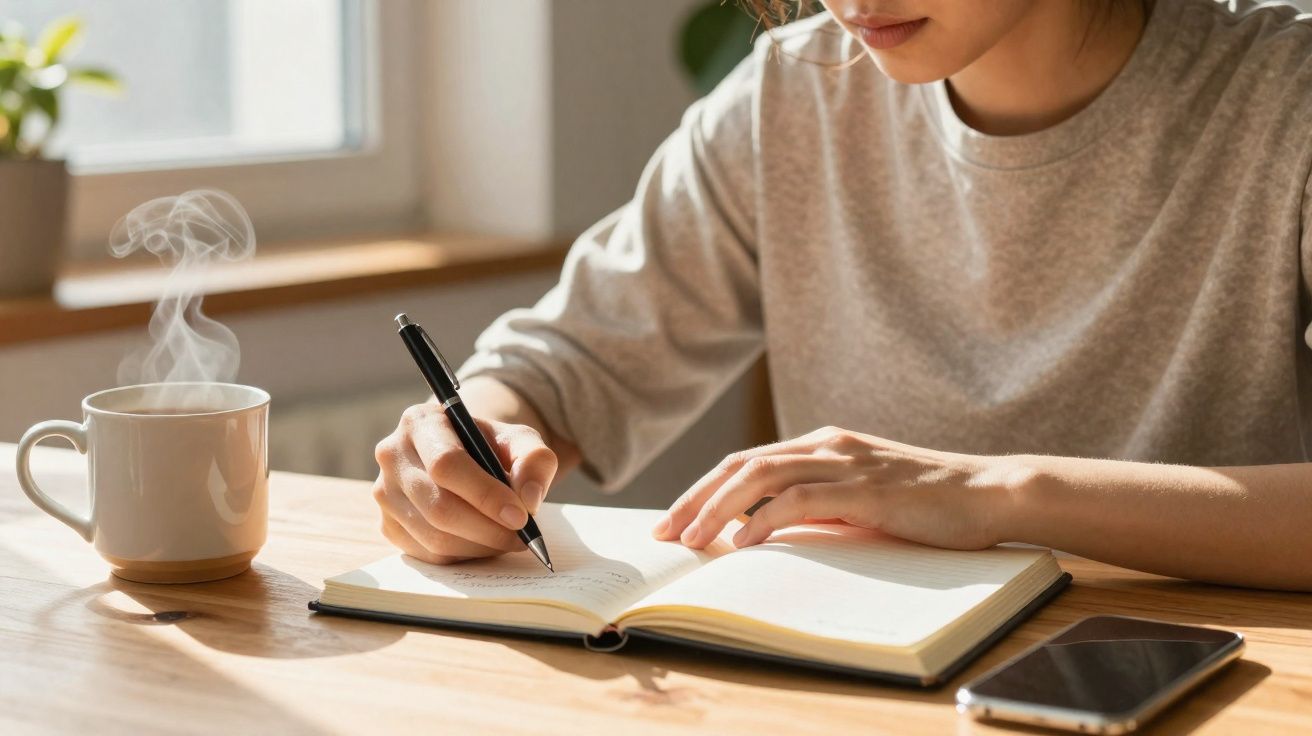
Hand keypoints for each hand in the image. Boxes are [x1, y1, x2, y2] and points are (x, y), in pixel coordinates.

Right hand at [373, 402, 557, 563]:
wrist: (463, 455)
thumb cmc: (490, 446)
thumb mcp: (519, 439)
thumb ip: (534, 460)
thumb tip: (529, 499)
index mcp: (420, 422)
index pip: (447, 464)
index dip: (485, 495)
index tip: (521, 516)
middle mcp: (392, 455)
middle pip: (439, 506)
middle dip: (488, 529)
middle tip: (523, 537)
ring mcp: (385, 493)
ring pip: (434, 537)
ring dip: (480, 546)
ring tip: (509, 538)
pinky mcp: (388, 525)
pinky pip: (428, 554)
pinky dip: (464, 555)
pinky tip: (485, 541)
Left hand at [652, 426, 1024, 550]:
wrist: (989, 493)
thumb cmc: (927, 504)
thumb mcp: (860, 501)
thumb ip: (819, 505)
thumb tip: (769, 531)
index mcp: (822, 445)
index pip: (746, 463)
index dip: (704, 490)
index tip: (673, 521)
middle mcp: (826, 445)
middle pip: (741, 465)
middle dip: (696, 499)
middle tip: (665, 533)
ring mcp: (845, 463)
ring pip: (761, 478)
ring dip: (718, 510)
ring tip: (691, 540)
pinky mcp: (864, 489)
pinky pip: (800, 500)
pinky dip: (764, 520)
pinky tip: (742, 544)